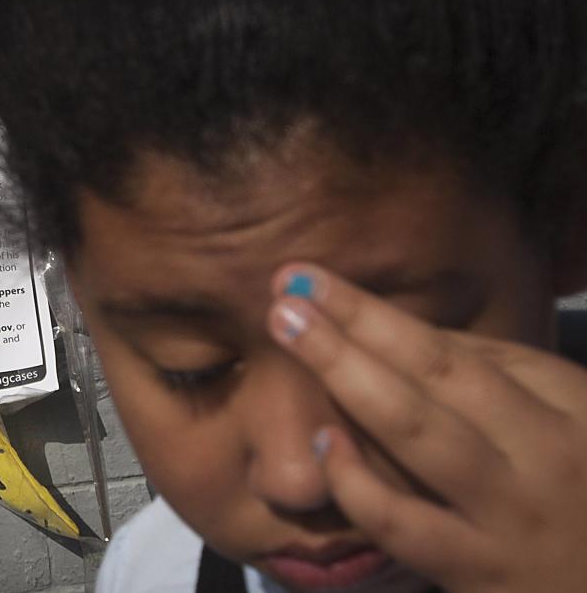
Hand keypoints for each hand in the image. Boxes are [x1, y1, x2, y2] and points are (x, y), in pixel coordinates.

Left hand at [267, 264, 586, 592]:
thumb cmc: (586, 490)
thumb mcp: (572, 421)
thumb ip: (497, 374)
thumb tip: (399, 331)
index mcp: (566, 408)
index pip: (455, 352)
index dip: (375, 312)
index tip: (313, 279)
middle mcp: (538, 456)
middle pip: (433, 375)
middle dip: (354, 324)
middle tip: (287, 288)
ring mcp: (507, 518)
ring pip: (416, 434)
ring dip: (344, 372)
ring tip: (288, 330)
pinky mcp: (478, 575)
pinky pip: (405, 525)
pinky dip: (358, 482)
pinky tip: (322, 442)